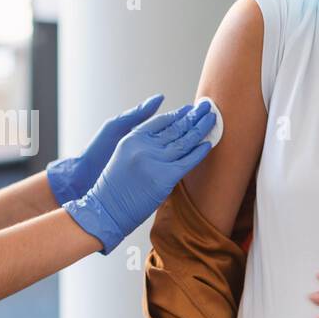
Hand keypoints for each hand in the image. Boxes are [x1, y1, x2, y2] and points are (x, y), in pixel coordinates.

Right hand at [62, 100, 216, 253]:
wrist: (106, 210)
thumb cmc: (113, 188)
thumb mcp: (121, 156)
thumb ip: (140, 143)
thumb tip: (163, 137)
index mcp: (133, 138)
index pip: (161, 121)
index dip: (178, 114)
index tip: (189, 109)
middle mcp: (144, 146)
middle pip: (175, 128)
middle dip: (193, 116)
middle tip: (207, 108)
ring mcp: (155, 161)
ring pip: (184, 141)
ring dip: (200, 128)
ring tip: (212, 119)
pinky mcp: (165, 177)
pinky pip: (188, 161)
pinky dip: (199, 151)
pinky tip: (208, 143)